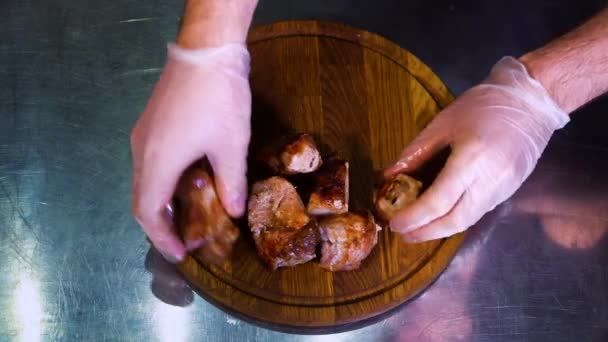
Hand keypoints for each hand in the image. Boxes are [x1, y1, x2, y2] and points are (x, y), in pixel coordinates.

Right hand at [130, 42, 250, 261]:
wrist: (206, 50)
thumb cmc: (218, 99)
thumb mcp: (231, 145)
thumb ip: (231, 183)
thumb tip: (234, 211)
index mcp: (157, 162)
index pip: (148, 212)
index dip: (162, 238)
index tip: (180, 254)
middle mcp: (141, 152)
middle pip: (143, 198)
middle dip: (162, 224)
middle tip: (186, 240)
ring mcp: (143, 135)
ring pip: (146, 180)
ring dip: (164, 202)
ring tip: (190, 216)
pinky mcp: (151, 123)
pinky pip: (152, 163)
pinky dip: (166, 182)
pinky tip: (189, 183)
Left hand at [385, 57, 569, 241]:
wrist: (531, 101)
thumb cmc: (484, 106)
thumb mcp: (443, 123)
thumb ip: (416, 151)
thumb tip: (390, 174)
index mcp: (471, 161)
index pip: (438, 202)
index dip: (414, 217)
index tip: (395, 223)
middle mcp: (490, 181)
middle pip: (455, 221)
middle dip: (427, 232)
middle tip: (404, 234)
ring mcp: (504, 189)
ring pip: (469, 220)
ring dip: (442, 229)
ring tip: (419, 229)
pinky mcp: (510, 191)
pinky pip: (480, 212)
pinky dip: (458, 218)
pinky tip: (443, 216)